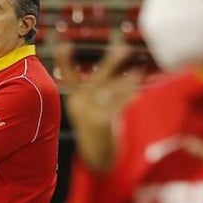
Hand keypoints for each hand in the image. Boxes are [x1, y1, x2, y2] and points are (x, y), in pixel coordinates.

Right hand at [53, 41, 143, 172]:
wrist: (96, 156)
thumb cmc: (96, 128)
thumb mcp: (89, 109)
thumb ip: (98, 90)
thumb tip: (115, 63)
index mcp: (76, 100)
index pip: (70, 76)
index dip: (65, 61)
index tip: (64, 45)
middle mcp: (80, 104)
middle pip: (97, 79)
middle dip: (111, 63)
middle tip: (124, 49)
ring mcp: (90, 113)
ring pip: (111, 91)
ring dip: (126, 80)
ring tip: (139, 71)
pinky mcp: (101, 123)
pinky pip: (118, 106)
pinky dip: (128, 97)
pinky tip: (138, 91)